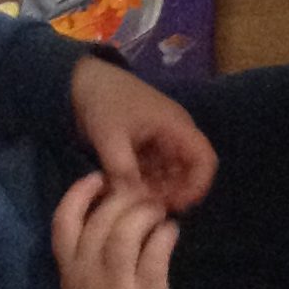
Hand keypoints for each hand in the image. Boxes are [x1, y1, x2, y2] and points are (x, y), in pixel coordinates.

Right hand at [52, 171, 176, 288]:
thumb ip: (89, 258)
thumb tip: (117, 215)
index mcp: (68, 274)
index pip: (63, 221)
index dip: (79, 193)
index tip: (99, 178)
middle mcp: (88, 275)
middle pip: (101, 219)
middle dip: (124, 197)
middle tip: (142, 194)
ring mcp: (117, 286)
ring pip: (128, 230)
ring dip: (147, 212)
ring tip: (159, 212)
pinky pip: (157, 252)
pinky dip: (166, 235)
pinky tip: (171, 232)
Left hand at [70, 56, 216, 211]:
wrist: (83, 80)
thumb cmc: (104, 103)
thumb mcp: (111, 137)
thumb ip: (123, 170)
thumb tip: (133, 201)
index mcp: (176, 126)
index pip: (204, 159)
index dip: (197, 185)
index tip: (177, 205)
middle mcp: (174, 134)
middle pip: (189, 170)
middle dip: (174, 192)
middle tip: (149, 208)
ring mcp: (160, 140)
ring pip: (171, 173)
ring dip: (158, 189)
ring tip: (135, 201)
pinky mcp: (146, 145)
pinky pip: (155, 169)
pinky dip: (145, 182)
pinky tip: (127, 191)